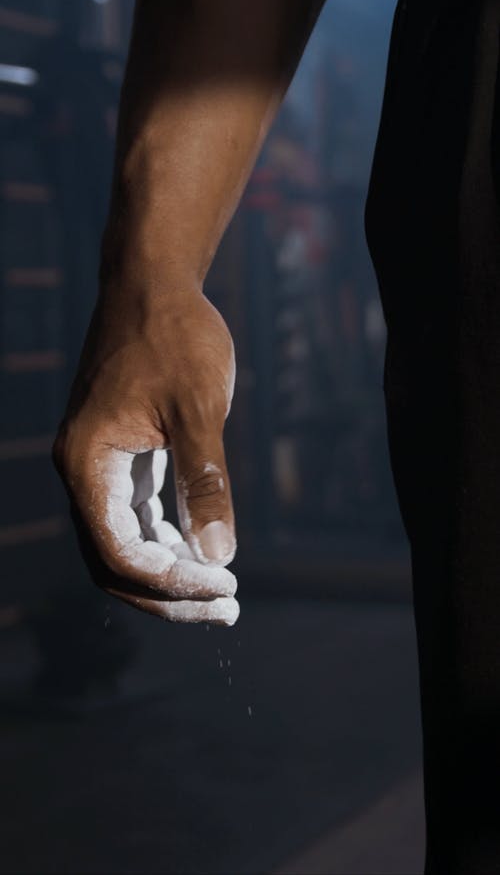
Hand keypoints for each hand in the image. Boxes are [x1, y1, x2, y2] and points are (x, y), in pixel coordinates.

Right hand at [53, 282, 238, 625]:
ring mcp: (100, 465)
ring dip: (170, 571)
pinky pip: (137, 516)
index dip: (169, 583)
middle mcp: (84, 471)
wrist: (154, 282)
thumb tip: (219, 556)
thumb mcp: (198, 409)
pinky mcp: (121, 455)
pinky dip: (168, 540)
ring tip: (224, 589)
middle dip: (168, 593)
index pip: (118, 552)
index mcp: (87, 464)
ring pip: (125, 543)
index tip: (223, 587)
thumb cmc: (174, 336)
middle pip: (114, 561)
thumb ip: (205, 483)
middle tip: (227, 607)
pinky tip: (206, 549)